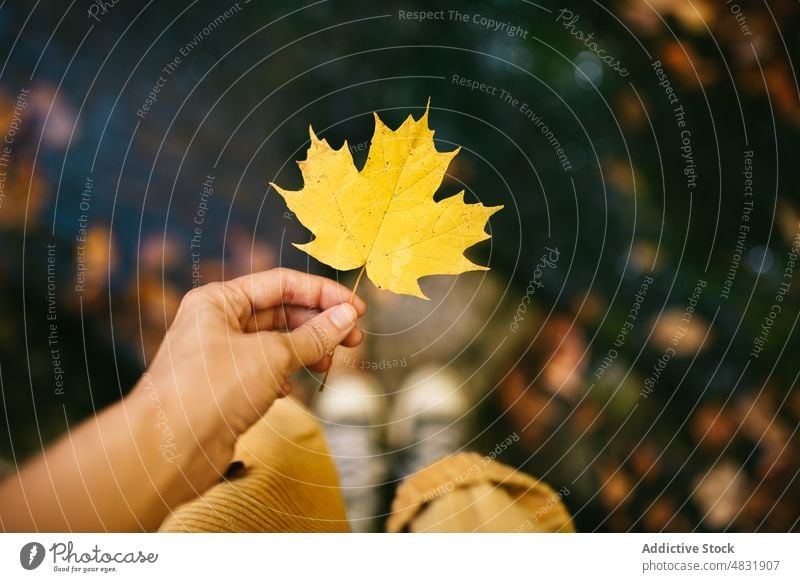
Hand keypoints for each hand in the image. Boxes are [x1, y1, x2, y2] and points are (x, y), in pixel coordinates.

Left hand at [128, 268, 365, 507]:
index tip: (356, 309)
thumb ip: (313, 336)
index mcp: (219, 300)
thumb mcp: (271, 356)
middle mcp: (217, 323)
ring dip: (305, 351)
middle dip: (318, 324)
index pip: (281, 283)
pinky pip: (264, 371)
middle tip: (353, 339)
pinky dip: (284, 376)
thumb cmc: (209, 391)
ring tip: (328, 365)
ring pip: (274, 343)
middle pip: (280, 312)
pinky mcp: (224, 388)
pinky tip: (291, 389)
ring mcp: (220, 356)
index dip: (322, 293)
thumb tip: (346, 317)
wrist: (168, 450)